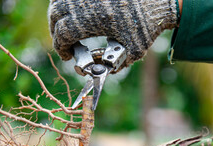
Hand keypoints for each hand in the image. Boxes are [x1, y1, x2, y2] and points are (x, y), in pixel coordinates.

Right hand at [48, 0, 178, 66]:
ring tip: (66, 28)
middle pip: (55, 15)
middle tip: (64, 43)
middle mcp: (84, 2)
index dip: (61, 48)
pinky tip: (74, 14)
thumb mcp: (134, 50)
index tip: (67, 56)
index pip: (63, 34)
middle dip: (56, 31)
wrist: (157, 1)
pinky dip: (66, 5)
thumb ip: (118, 64)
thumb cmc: (146, 25)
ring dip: (58, 16)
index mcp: (91, 20)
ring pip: (58, 1)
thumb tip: (104, 71)